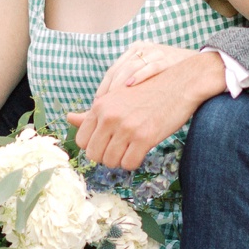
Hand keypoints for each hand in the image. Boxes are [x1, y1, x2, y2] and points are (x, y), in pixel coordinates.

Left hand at [68, 51, 224, 168]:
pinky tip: (141, 151)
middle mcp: (110, 116)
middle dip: (105, 156)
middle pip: (94, 154)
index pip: (81, 141)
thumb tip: (69, 118)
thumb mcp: (116, 98)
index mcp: (100, 106)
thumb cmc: (147, 92)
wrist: (179, 85)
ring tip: (131, 149)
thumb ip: (92, 112)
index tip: (107, 143)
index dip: (94, 146)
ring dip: (120, 160)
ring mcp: (126, 127)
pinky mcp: (144, 137)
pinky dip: (133, 162)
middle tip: (120, 149)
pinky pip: (129, 164)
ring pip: (110, 161)